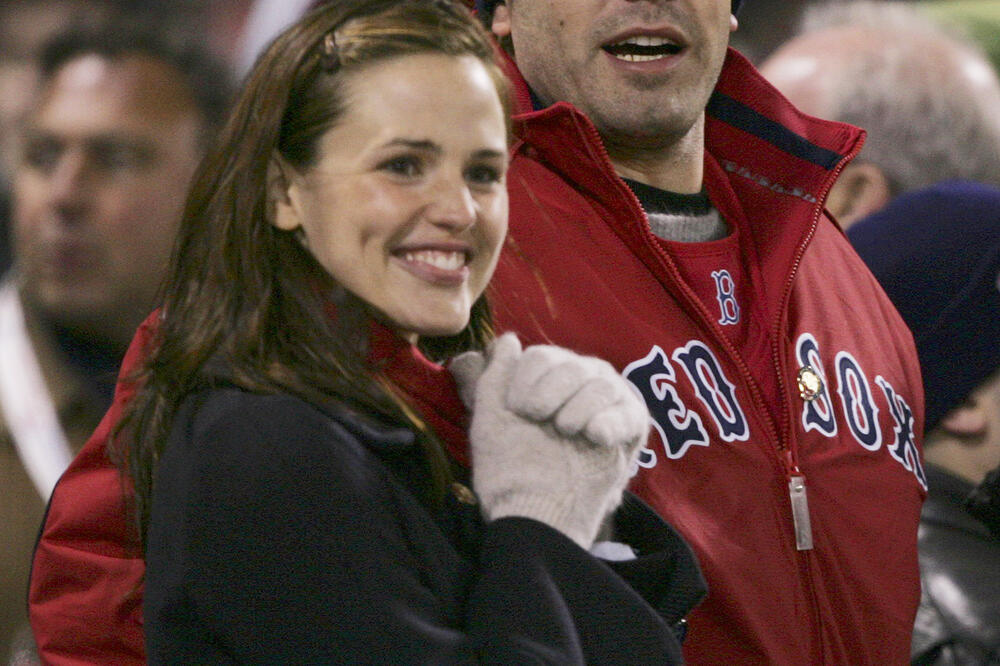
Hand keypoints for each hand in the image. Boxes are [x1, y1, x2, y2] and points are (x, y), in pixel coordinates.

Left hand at [450, 333, 648, 547]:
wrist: (535, 510)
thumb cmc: (509, 468)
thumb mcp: (491, 418)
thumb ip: (496, 375)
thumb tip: (507, 339)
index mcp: (547, 379)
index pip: (541, 357)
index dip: (526, 384)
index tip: (519, 413)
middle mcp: (580, 382)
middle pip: (571, 365)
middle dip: (548, 397)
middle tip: (542, 424)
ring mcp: (608, 402)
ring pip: (599, 382)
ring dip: (574, 412)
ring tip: (566, 435)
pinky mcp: (631, 427)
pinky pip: (627, 408)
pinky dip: (607, 421)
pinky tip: (593, 437)